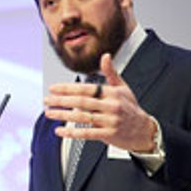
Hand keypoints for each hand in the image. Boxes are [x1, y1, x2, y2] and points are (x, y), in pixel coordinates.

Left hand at [43, 53, 157, 152]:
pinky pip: (87, 133)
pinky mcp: (109, 135)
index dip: (68, 88)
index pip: (86, 88)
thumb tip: (105, 56)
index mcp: (113, 93)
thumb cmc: (130, 108)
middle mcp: (112, 106)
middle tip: (46, 100)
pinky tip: (59, 131)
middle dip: (61, 100)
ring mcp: (110, 121)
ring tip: (49, 113)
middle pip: (82, 102)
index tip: (53, 88)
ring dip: (63, 115)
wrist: (144, 130)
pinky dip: (72, 132)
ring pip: (82, 117)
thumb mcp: (123, 88)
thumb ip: (111, 73)